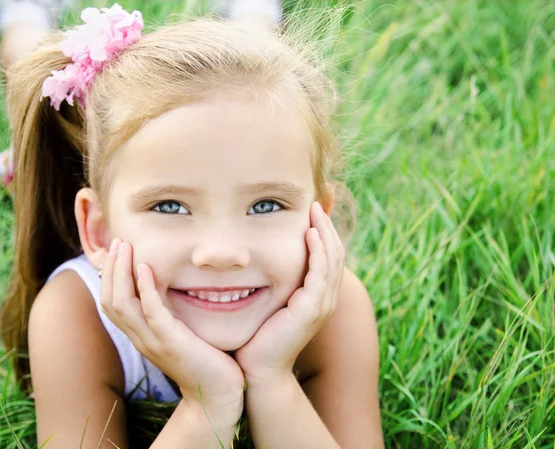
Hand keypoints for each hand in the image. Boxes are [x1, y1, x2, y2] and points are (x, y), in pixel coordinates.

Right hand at [99, 240, 244, 414]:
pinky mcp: (170, 342)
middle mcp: (140, 338)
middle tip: (117, 241)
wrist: (217, 393)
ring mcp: (153, 341)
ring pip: (122, 304)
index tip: (116, 250)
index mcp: (140, 335)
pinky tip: (145, 268)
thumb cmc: (204, 359)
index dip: (109, 276)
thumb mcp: (180, 332)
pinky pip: (150, 312)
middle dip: (111, 268)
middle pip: (109, 300)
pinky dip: (144, 288)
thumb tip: (170, 287)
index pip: (110, 303)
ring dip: (121, 272)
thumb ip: (169, 313)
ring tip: (125, 247)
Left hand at [234, 201, 344, 384]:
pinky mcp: (312, 309)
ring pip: (332, 259)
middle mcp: (325, 298)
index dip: (323, 232)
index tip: (311, 210)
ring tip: (315, 210)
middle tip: (316, 202)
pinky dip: (317, 251)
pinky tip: (309, 233)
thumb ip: (274, 283)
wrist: (259, 370)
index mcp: (317, 296)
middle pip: (335, 253)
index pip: (328, 256)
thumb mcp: (270, 303)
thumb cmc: (258, 337)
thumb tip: (258, 260)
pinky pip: (320, 272)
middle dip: (327, 225)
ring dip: (324, 231)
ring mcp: (322, 304)